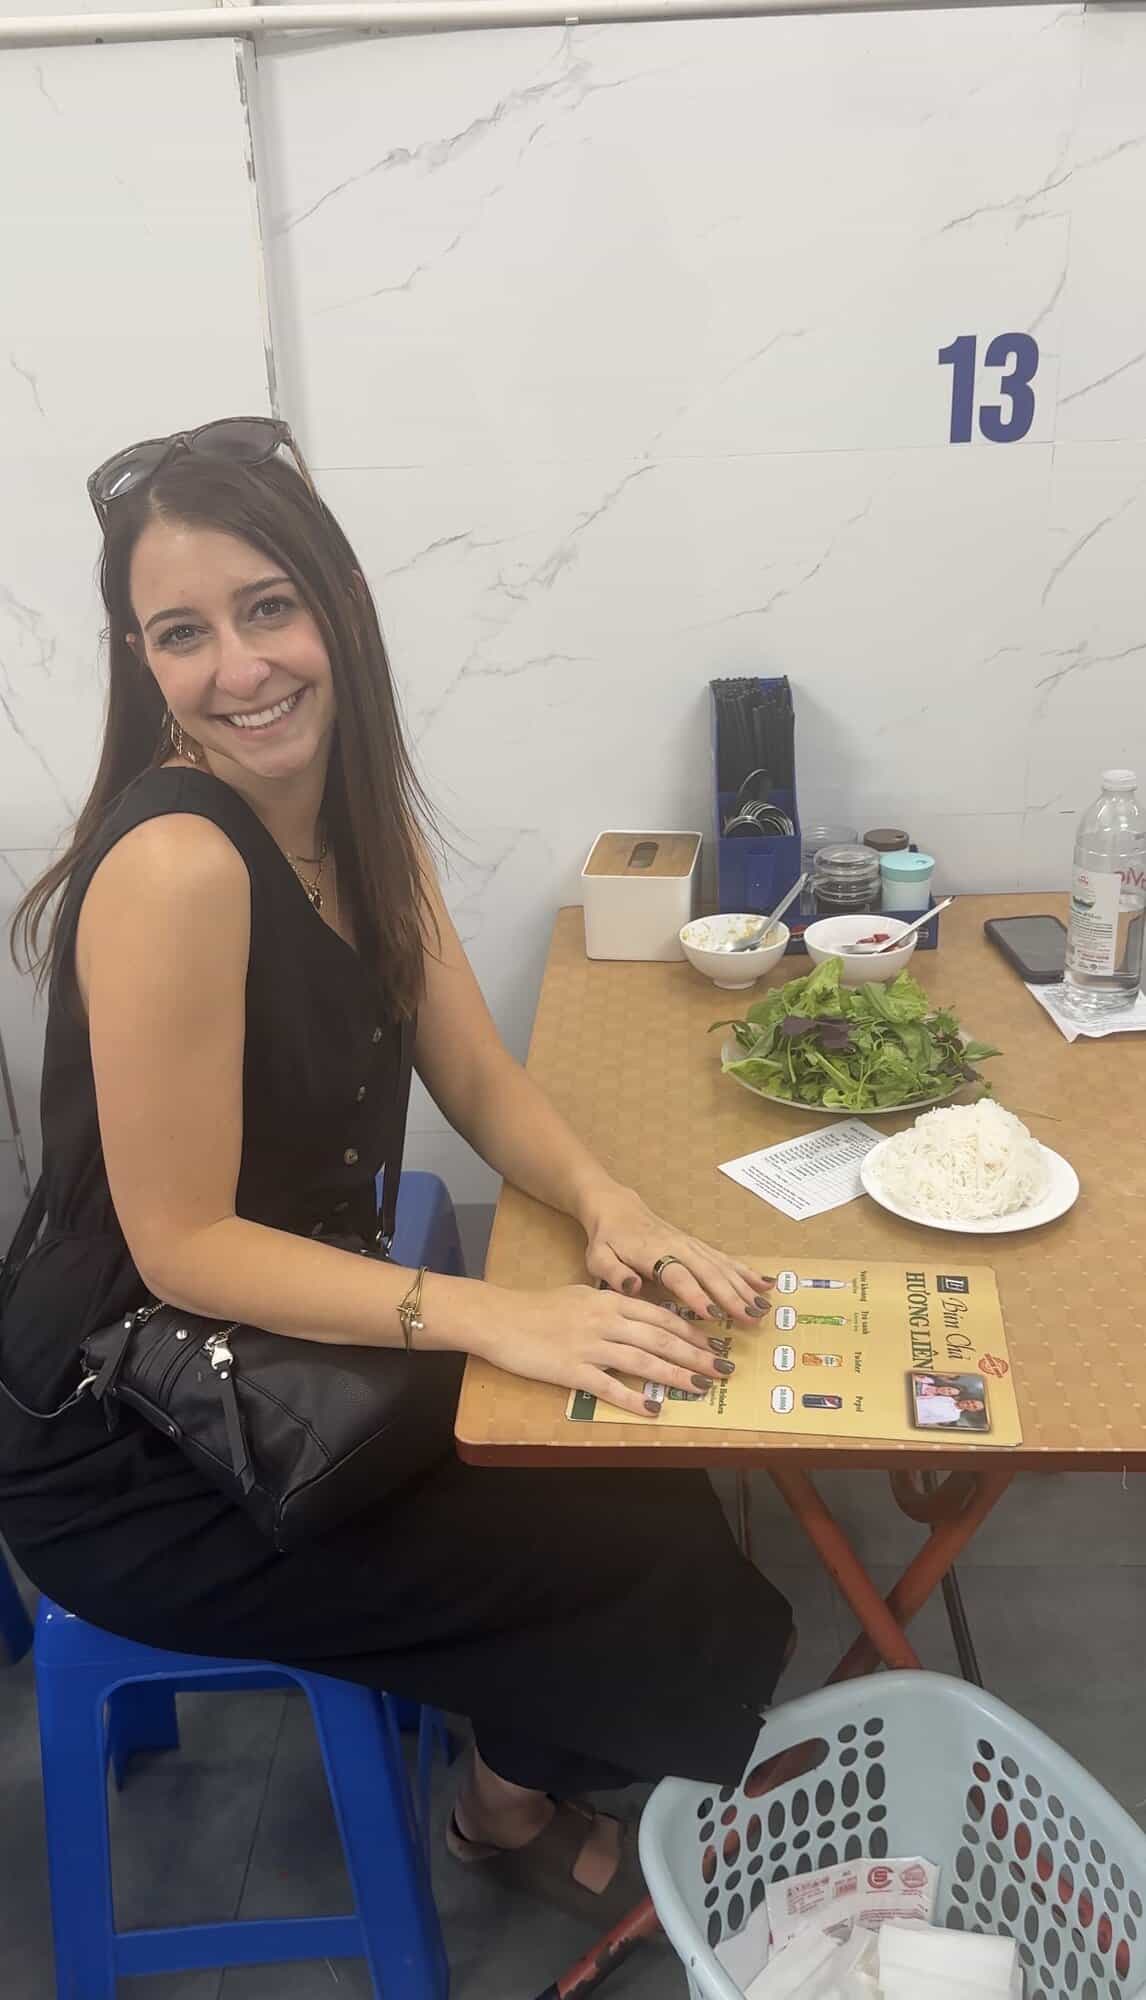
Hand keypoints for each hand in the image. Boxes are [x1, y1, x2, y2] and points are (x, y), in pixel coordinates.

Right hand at [477, 1281, 736, 1419]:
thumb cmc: (540, 1307)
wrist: (500, 1317)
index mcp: (611, 1301)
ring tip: (702, 1388)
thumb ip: (613, 1306)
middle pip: (661, 1339)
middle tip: (725, 1369)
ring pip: (643, 1361)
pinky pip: (608, 1386)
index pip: (662, 1316)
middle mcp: (606, 1321)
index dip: (692, 1331)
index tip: (716, 1343)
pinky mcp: (572, 1370)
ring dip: (677, 1376)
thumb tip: (641, 1317)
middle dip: (697, 1355)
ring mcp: (590, 1346)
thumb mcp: (583, 1296)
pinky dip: (633, 1399)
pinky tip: (653, 1410)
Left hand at [578, 1184, 774, 1328]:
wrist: (616, 1207)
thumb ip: (614, 1273)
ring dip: (745, 1287)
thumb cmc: (607, 1239)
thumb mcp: (597, 1257)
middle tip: (751, 1318)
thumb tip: (632, 1286)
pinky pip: (726, 1259)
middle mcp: (678, 1246)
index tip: (713, 1314)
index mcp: (652, 1252)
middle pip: (709, 1272)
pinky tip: (766, 1284)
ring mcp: (691, 1244)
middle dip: (732, 1296)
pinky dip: (747, 1271)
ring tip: (764, 1308)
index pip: (677, 1275)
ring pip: (723, 1266)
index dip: (694, 1294)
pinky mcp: (698, 1245)